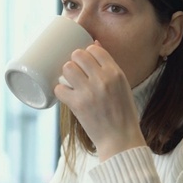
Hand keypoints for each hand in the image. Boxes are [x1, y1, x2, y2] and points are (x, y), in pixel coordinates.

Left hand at [54, 41, 145, 160]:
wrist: (120, 138)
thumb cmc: (122, 112)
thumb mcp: (123, 85)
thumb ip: (109, 67)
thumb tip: (94, 44)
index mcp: (116, 73)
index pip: (94, 49)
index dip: (88, 53)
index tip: (86, 63)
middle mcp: (102, 79)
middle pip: (78, 55)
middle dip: (75, 61)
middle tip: (77, 72)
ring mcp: (88, 91)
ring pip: (67, 68)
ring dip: (67, 74)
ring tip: (71, 83)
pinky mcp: (77, 104)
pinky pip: (59, 88)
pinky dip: (61, 91)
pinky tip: (67, 95)